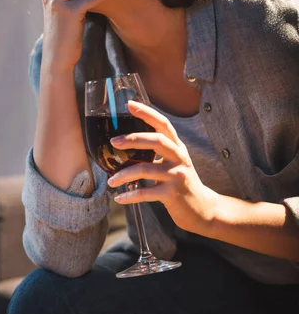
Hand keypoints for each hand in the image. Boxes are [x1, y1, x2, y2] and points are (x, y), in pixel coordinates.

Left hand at [108, 100, 219, 234]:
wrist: (203, 208)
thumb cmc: (182, 182)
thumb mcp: (175, 161)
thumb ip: (158, 150)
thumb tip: (127, 141)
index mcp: (177, 147)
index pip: (163, 124)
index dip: (147, 113)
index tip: (130, 104)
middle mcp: (179, 158)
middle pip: (157, 141)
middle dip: (133, 139)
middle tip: (114, 142)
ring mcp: (176, 176)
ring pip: (145, 169)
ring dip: (124, 174)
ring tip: (111, 180)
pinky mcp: (172, 194)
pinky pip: (145, 193)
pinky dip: (130, 196)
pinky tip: (119, 198)